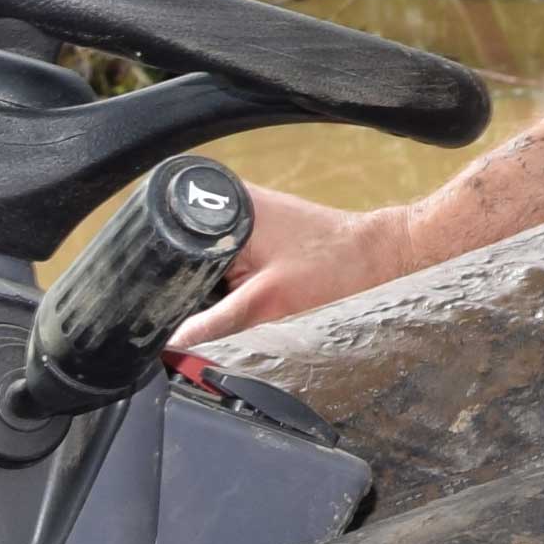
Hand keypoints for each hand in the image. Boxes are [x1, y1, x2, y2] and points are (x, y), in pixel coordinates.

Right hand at [191, 183, 424, 343]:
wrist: (378, 259)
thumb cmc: (334, 268)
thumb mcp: (268, 302)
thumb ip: (217, 321)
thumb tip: (175, 341)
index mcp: (228, 203)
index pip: (172, 237)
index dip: (166, 276)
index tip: (173, 306)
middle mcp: (233, 202)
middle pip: (186, 251)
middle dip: (193, 284)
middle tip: (225, 302)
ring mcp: (247, 217)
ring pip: (207, 261)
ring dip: (215, 284)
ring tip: (246, 295)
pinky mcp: (260, 233)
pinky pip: (228, 261)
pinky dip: (233, 281)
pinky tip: (253, 292)